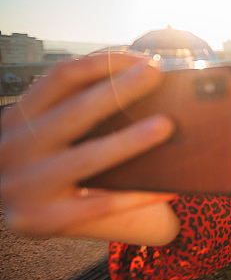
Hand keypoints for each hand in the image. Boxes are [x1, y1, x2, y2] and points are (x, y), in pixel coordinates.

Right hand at [0, 52, 177, 241]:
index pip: (61, 77)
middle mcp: (14, 149)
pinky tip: (167, 190)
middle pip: (74, 112)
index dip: (103, 63)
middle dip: (119, 91)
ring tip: (165, 126)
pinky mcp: (40, 220)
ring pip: (86, 159)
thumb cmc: (52, 163)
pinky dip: (134, 196)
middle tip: (156, 75)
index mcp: (18, 118)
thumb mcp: (48, 132)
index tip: (145, 59)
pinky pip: (98, 206)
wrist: (23, 215)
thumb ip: (80, 109)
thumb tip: (145, 80)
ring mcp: (24, 186)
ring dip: (128, 141)